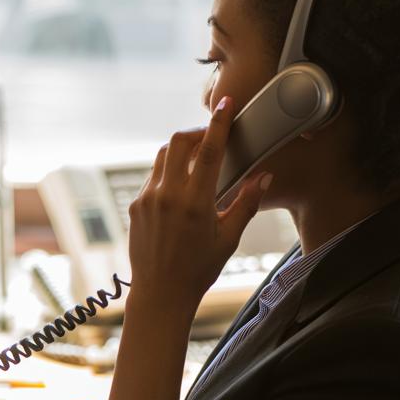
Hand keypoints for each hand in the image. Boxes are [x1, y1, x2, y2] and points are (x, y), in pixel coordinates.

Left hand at [127, 95, 270, 317]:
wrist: (160, 294)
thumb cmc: (198, 270)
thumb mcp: (228, 238)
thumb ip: (246, 203)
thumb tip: (264, 177)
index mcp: (195, 202)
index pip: (208, 150)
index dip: (218, 123)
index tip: (225, 105)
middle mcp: (167, 195)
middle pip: (178, 142)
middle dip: (196, 133)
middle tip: (210, 139)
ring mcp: (147, 199)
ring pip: (162, 157)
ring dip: (179, 152)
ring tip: (196, 163)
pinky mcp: (135, 206)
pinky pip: (152, 177)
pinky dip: (167, 172)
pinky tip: (179, 188)